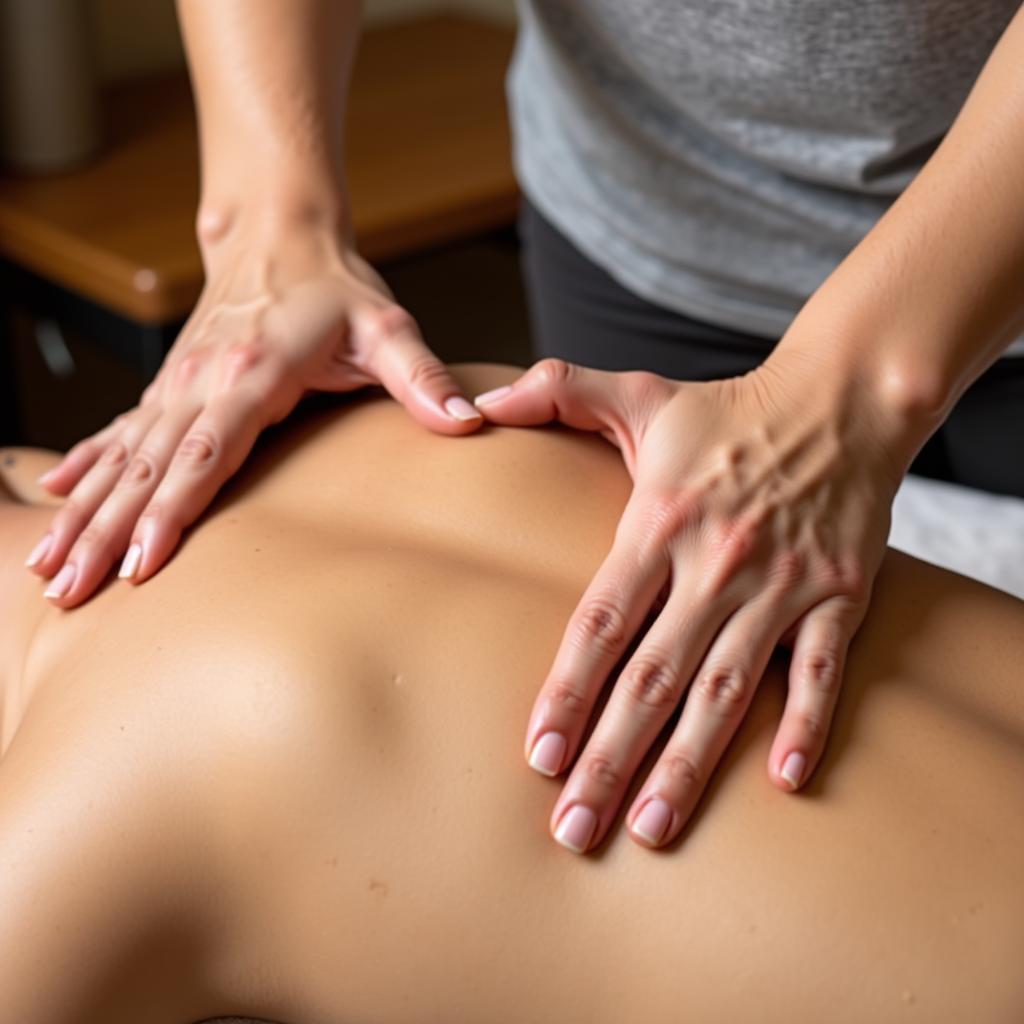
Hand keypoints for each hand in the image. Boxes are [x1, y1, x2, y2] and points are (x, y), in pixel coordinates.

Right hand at [25, 216, 481, 606]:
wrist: (280, 235)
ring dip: (84, 513)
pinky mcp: (170, 386)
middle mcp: (201, 380)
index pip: (208, 451)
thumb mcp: (389, 328)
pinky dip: (86, 467)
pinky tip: (55, 497)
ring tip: (51, 568)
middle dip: (108, 532)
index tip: (143, 561)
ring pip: (122, 457)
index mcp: (253, 372)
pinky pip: (119, 432)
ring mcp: (178, 384)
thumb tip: (467, 424)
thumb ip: (424, 379)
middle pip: (149, 467)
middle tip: (73, 589)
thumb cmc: (338, 289)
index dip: (174, 508)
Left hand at [474, 355, 905, 852]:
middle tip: (574, 830)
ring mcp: (781, 583)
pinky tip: (781, 781)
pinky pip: (820, 668)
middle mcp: (716, 562)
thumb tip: (477, 400)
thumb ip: (556, 390)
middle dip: (611, 758)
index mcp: (660, 521)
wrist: (842, 400)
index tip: (537, 757)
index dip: (567, 692)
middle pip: (652, 676)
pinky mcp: (838, 594)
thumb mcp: (640, 394)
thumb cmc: (729, 410)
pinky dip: (804, 721)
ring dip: (689, 763)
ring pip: (727, 687)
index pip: (601, 622)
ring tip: (653, 830)